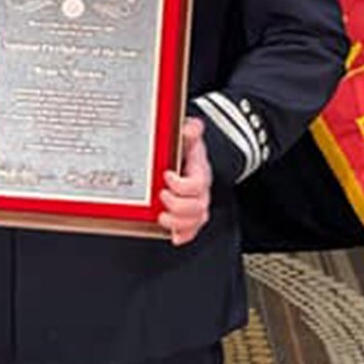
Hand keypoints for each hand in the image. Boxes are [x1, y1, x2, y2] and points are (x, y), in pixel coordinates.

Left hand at [159, 116, 211, 246]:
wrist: (190, 159)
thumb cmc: (188, 151)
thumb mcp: (188, 136)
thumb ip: (190, 130)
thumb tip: (191, 128)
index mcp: (200, 172)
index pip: (197, 184)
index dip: (181, 184)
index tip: (167, 175)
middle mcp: (201, 191)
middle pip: (197, 207)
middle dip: (177, 205)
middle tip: (162, 196)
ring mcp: (197, 204)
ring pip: (196, 221)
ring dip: (177, 222)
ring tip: (162, 216)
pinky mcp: (191, 216)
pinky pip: (193, 230)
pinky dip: (184, 235)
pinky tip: (174, 235)